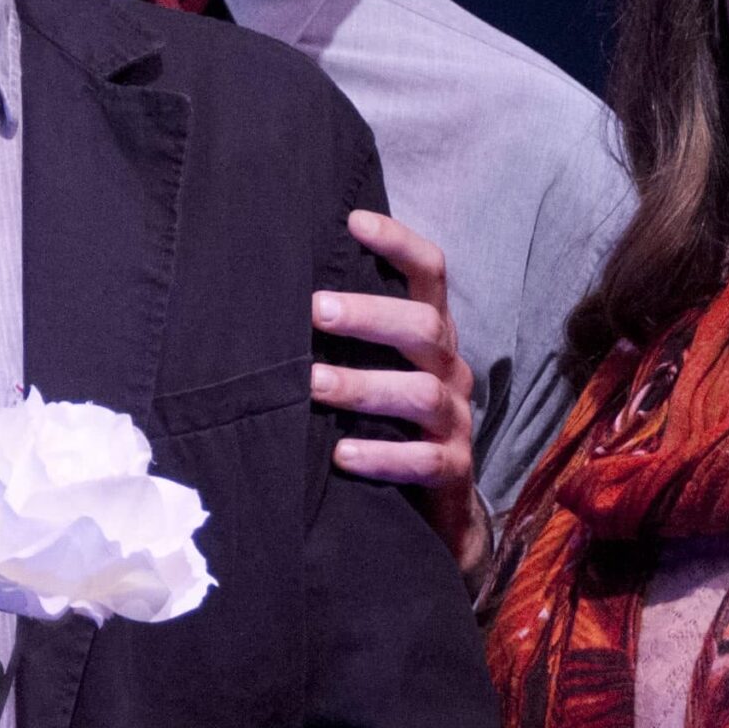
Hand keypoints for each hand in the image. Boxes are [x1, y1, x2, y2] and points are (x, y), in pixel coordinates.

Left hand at [313, 210, 486, 575]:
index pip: (430, 273)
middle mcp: (449, 369)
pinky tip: (341, 453)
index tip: (354, 219)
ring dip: (363, 385)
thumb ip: (345, 332)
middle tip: (315, 309)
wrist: (435, 507)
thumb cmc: (386, 420)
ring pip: (420, 393)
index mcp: (431, 336)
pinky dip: (382, 455)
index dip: (399, 243)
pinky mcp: (452, 470)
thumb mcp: (376, 367)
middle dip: (371, 314)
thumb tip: (272, 291)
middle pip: (426, 326)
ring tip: (313, 384)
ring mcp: (455, 420)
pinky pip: (425, 460)